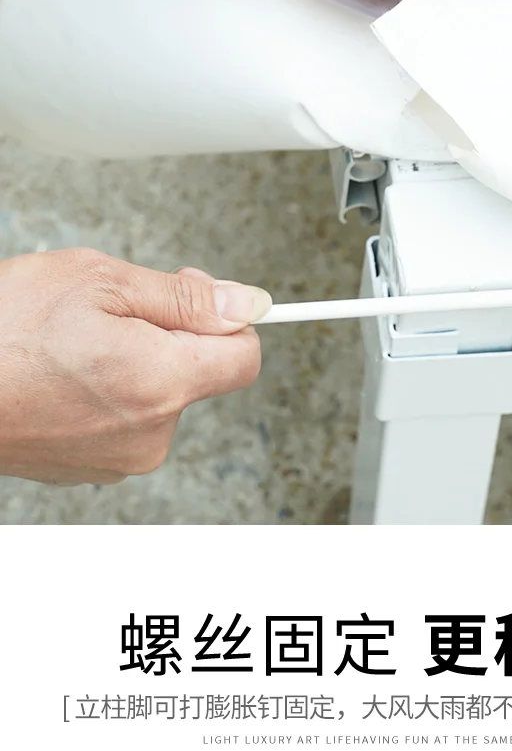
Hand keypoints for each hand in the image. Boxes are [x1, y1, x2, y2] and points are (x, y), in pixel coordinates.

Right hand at [0, 249, 270, 485]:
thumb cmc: (3, 331)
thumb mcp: (99, 281)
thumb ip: (183, 297)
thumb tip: (247, 303)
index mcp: (160, 382)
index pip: (244, 357)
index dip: (227, 318)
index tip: (200, 297)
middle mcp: (149, 434)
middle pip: (199, 373)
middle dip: (170, 334)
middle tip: (112, 309)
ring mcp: (118, 459)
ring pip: (160, 394)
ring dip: (135, 361)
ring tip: (74, 343)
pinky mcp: (89, 469)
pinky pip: (126, 419)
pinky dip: (107, 391)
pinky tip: (62, 372)